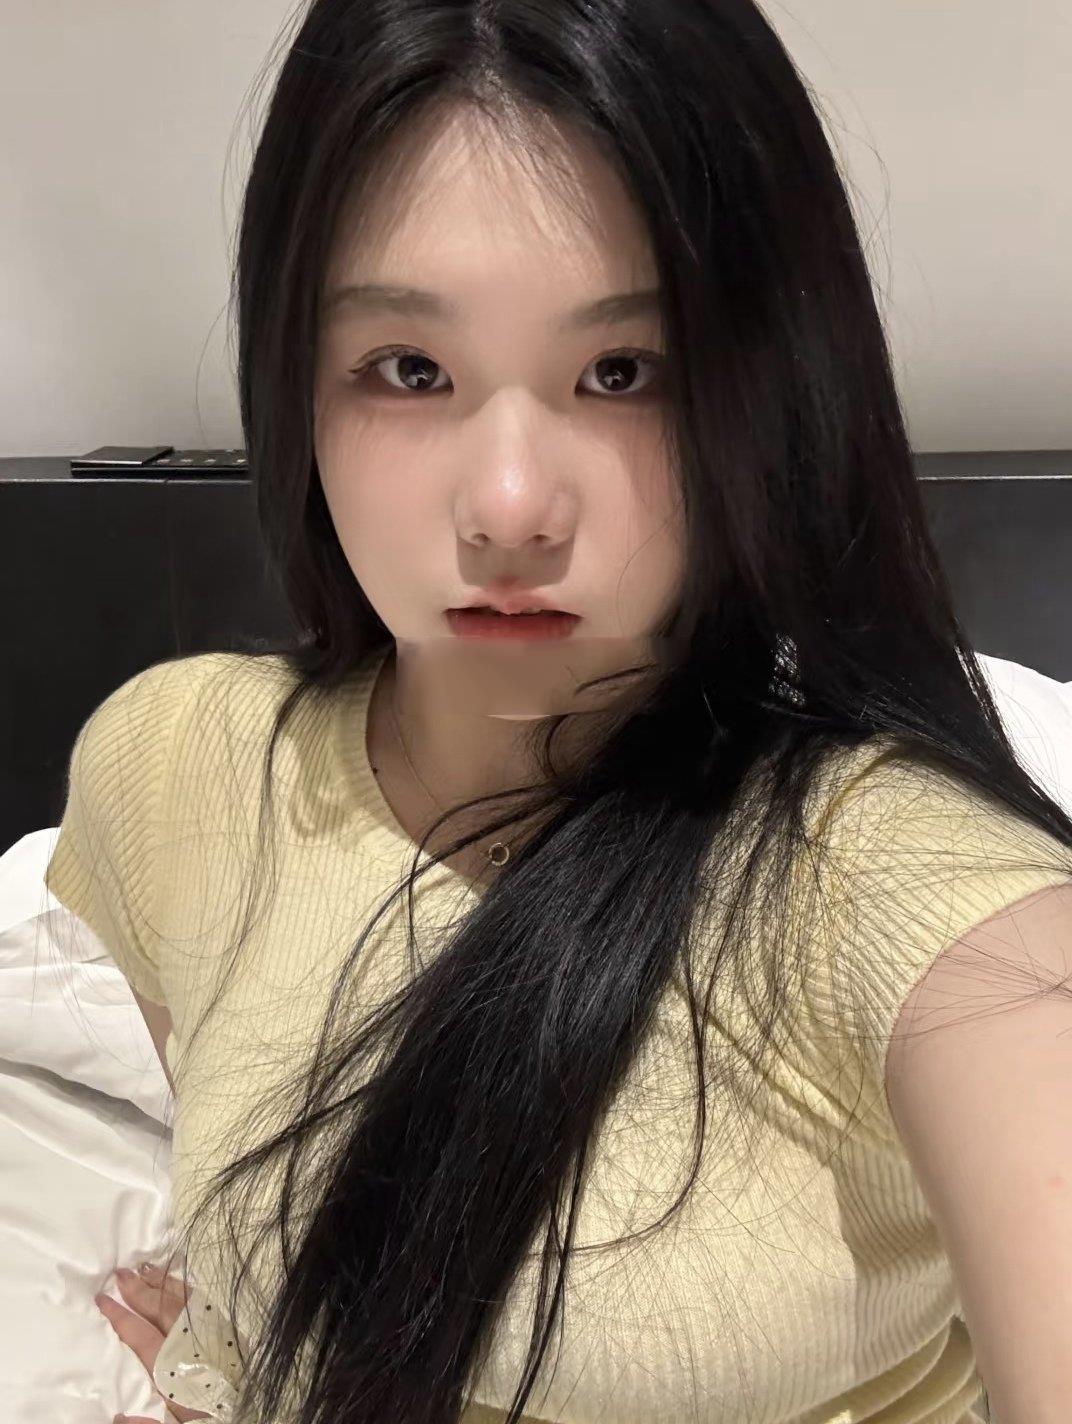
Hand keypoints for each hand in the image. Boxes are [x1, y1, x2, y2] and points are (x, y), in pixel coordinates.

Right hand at [95, 1263, 212, 1422]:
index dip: (119, 1316)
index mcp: (173, 1370)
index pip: (140, 1337)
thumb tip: (117, 1415)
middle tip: (119, 1273)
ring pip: (181, 1301)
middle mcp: (192, 1345)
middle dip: (138, 1291)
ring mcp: (211, 1332)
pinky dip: (183, 1288)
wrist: (251, 1411)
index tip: (101, 1299)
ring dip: (160, 1283)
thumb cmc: (207, 1416)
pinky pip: (201, 1302)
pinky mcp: (227, 1330)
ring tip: (141, 1268)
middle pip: (161, 1311)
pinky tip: (173, 1282)